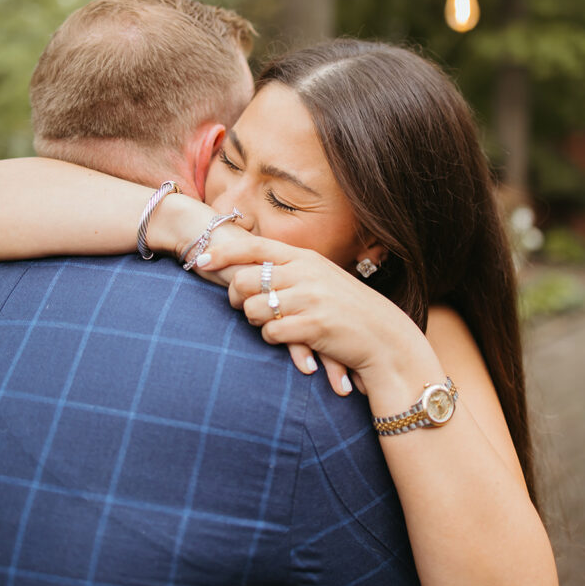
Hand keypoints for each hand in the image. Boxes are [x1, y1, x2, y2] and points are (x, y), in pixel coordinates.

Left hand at [200, 234, 436, 396]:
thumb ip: (292, 270)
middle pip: (244, 279)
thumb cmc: (348, 309)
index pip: (254, 247)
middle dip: (234, 296)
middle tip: (239, 307)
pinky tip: (286, 339)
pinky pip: (270, 332)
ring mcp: (309, 299)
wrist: (383, 337)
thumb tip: (253, 268)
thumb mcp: (322, 278)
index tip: (201, 260)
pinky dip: (271, 338)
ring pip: (252, 307)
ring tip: (268, 324)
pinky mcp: (312, 326)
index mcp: (305, 258)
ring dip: (253, 320)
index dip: (223, 252)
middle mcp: (304, 273)